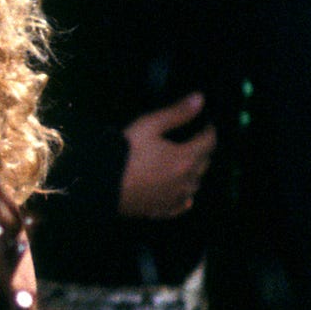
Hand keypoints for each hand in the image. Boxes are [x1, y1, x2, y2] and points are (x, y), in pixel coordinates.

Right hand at [117, 94, 213, 219]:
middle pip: (204, 164)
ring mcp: (173, 198)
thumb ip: (176, 113)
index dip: (210, 130)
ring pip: (194, 185)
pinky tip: (184, 197)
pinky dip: (185, 198)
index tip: (207, 124)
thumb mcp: (149, 125)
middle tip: (196, 141)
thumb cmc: (124, 151)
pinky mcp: (160, 210)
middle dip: (203, 151)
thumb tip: (200, 99)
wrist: (100, 183)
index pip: (209, 142)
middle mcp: (185, 180)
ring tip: (187, 164)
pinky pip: (181, 206)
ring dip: (195, 173)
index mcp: (185, 158)